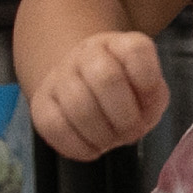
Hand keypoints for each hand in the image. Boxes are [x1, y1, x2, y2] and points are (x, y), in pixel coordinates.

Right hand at [27, 28, 167, 160]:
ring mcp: (60, 74)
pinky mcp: (40, 102)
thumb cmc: (126, 94)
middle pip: (106, 78)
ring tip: (110, 141)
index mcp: (121, 45)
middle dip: (125, 118)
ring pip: (77, 104)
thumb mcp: (150, 93)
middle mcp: (88, 52)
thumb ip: (153, 100)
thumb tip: (137, 119)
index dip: (149, 84)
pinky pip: (54, 126)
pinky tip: (92, 148)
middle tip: (129, 133)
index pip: (136, 51)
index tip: (148, 105)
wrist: (86, 89)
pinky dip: (79, 146)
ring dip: (101, 134)